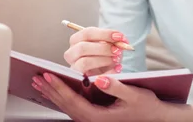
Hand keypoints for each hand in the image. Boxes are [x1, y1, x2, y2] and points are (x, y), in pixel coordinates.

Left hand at [32, 72, 173, 121]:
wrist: (154, 117)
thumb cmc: (145, 106)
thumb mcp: (133, 94)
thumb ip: (115, 86)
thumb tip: (98, 80)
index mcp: (98, 117)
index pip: (73, 100)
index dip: (60, 87)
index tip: (49, 76)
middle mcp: (92, 121)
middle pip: (65, 105)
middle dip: (51, 90)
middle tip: (38, 78)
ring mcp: (92, 120)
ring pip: (67, 107)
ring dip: (54, 95)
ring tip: (41, 84)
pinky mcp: (94, 117)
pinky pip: (73, 107)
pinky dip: (63, 98)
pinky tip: (58, 92)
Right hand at [64, 27, 128, 75]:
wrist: (107, 72)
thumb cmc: (107, 54)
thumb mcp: (111, 45)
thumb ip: (115, 41)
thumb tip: (121, 41)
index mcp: (77, 40)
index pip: (87, 33)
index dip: (105, 34)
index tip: (120, 37)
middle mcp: (71, 53)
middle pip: (82, 47)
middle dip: (103, 48)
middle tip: (117, 50)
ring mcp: (73, 67)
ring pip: (85, 62)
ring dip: (103, 60)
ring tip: (116, 60)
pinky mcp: (79, 80)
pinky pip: (90, 77)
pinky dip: (106, 73)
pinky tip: (116, 69)